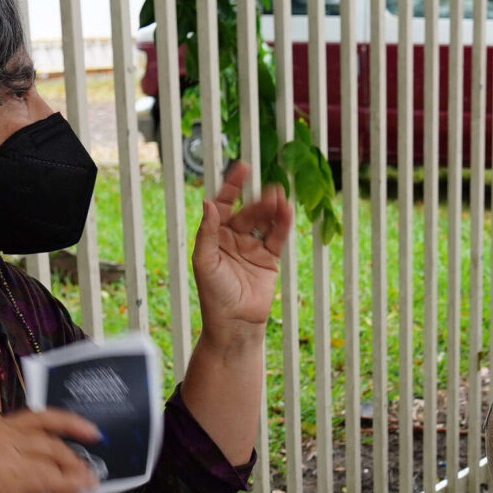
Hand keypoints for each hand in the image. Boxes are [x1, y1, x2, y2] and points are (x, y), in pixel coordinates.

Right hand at [0, 408, 102, 492]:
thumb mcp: (1, 464)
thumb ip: (28, 456)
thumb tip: (69, 463)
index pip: (41, 417)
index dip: (70, 423)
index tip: (93, 432)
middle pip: (51, 442)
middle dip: (75, 462)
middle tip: (89, 479)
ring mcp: (0, 456)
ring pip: (53, 461)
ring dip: (74, 480)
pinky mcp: (7, 480)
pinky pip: (49, 482)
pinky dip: (67, 491)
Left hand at [190, 161, 293, 336]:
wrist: (235, 323)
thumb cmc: (214, 295)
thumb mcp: (204, 261)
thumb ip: (207, 232)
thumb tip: (208, 203)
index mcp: (215, 236)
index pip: (223, 204)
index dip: (232, 186)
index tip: (242, 169)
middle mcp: (234, 238)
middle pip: (248, 211)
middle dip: (259, 200)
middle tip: (272, 192)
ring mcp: (252, 248)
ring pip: (264, 221)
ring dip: (273, 209)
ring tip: (282, 198)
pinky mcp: (269, 259)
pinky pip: (277, 237)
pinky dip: (282, 224)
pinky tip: (288, 212)